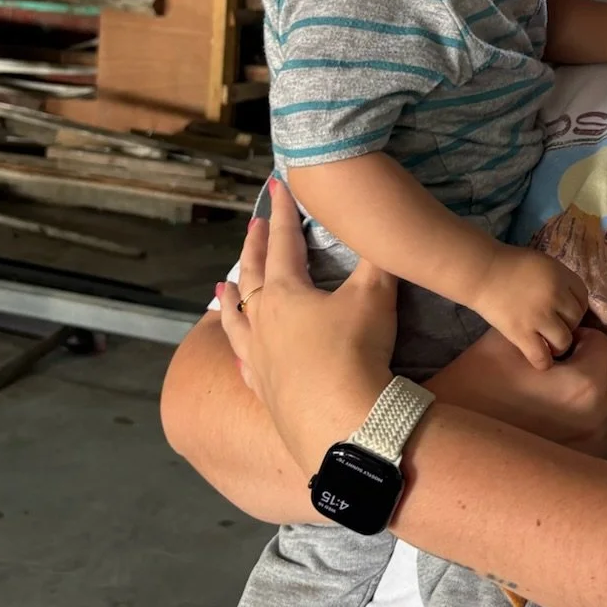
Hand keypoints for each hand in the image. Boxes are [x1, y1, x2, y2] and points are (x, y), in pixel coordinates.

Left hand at [217, 178, 397, 471]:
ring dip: (228, 301)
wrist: (342, 421)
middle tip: (252, 226)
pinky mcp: (264, 392)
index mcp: (285, 294)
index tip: (277, 186)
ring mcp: (258, 360)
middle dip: (253, 248)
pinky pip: (244, 365)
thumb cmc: (355, 351)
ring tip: (221, 287)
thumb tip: (385, 231)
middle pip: (252, 277)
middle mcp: (263, 323)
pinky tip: (239, 355)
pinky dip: (239, 352)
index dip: (282, 213)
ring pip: (235, 322)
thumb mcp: (375, 296)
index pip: (282, 243)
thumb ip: (378, 259)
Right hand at [428, 326, 606, 459]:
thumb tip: (571, 323)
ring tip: (572, 396)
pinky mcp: (587, 467)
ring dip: (605, 397)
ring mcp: (595, 449)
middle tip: (567, 369)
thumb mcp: (509, 338)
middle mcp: (598, 419)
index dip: (580, 339)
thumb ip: (548, 328)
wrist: (450, 436)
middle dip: (597, 366)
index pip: (603, 345)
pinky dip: (604, 426)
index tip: (559, 349)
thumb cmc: (476, 381)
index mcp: (583, 385)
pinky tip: (574, 421)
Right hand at [473, 245, 590, 371]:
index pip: (583, 298)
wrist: (481, 272)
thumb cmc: (510, 265)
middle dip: (568, 324)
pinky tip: (540, 357)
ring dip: (559, 344)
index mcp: (561, 276)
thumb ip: (559, 280)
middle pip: (576, 318)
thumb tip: (570, 302)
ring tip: (549, 343)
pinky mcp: (522, 333)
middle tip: (553, 325)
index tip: (564, 311)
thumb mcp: (543, 264)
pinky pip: (542, 356)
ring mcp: (539, 316)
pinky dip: (543, 361)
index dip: (575, 306)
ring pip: (564, 340)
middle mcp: (555, 296)